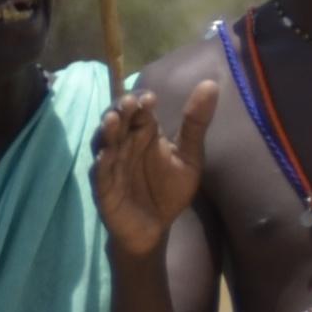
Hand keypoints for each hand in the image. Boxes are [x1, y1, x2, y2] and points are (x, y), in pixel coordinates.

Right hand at [91, 79, 213, 256]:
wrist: (156, 228)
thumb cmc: (170, 189)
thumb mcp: (189, 156)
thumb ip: (195, 123)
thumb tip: (211, 84)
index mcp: (144, 134)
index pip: (140, 110)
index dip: (142, 102)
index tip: (151, 99)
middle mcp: (125, 145)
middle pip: (119, 121)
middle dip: (120, 110)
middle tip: (129, 103)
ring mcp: (112, 165)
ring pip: (105, 143)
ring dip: (106, 131)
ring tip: (112, 120)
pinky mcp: (104, 188)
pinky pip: (100, 174)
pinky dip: (101, 164)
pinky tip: (105, 155)